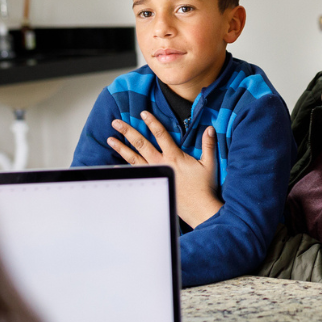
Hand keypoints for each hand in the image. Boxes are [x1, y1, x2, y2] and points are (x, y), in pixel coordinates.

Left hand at [108, 111, 222, 226]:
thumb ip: (208, 144)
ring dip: (122, 148)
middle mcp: (161, 163)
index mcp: (174, 156)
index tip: (143, 113)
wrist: (198, 208)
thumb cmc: (203, 187)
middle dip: (128, 132)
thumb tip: (210, 128)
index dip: (152, 122)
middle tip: (116, 122)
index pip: (161, 134)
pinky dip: (123, 169)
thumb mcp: (209, 163)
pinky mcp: (152, 183)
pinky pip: (134, 174)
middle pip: (141, 144)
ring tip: (110, 139)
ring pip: (134, 158)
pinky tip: (114, 166)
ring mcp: (154, 174)